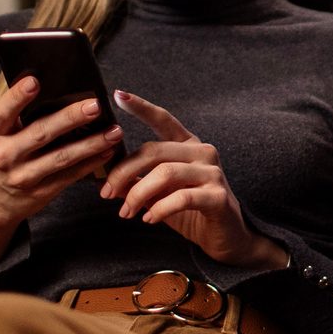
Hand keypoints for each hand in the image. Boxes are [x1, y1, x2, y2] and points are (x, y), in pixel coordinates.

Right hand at [0, 76, 123, 278]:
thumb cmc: (4, 155)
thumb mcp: (1, 135)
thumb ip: (20, 115)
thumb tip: (56, 86)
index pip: (2, 112)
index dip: (17, 97)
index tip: (34, 81)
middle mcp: (5, 155)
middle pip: (40, 133)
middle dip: (70, 118)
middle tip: (95, 106)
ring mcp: (23, 176)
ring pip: (61, 157)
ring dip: (91, 143)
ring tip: (114, 131)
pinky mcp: (40, 192)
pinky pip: (70, 176)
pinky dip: (91, 163)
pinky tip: (107, 151)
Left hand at [99, 91, 287, 271]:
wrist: (226, 238)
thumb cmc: (191, 212)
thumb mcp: (159, 195)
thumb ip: (138, 182)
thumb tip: (107, 181)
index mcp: (188, 146)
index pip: (164, 120)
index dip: (141, 107)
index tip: (117, 95)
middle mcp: (203, 152)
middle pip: (154, 151)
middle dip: (124, 172)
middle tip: (107, 193)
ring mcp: (213, 173)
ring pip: (165, 173)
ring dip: (138, 194)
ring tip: (127, 212)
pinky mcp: (218, 196)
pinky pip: (181, 197)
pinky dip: (159, 209)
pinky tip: (149, 219)